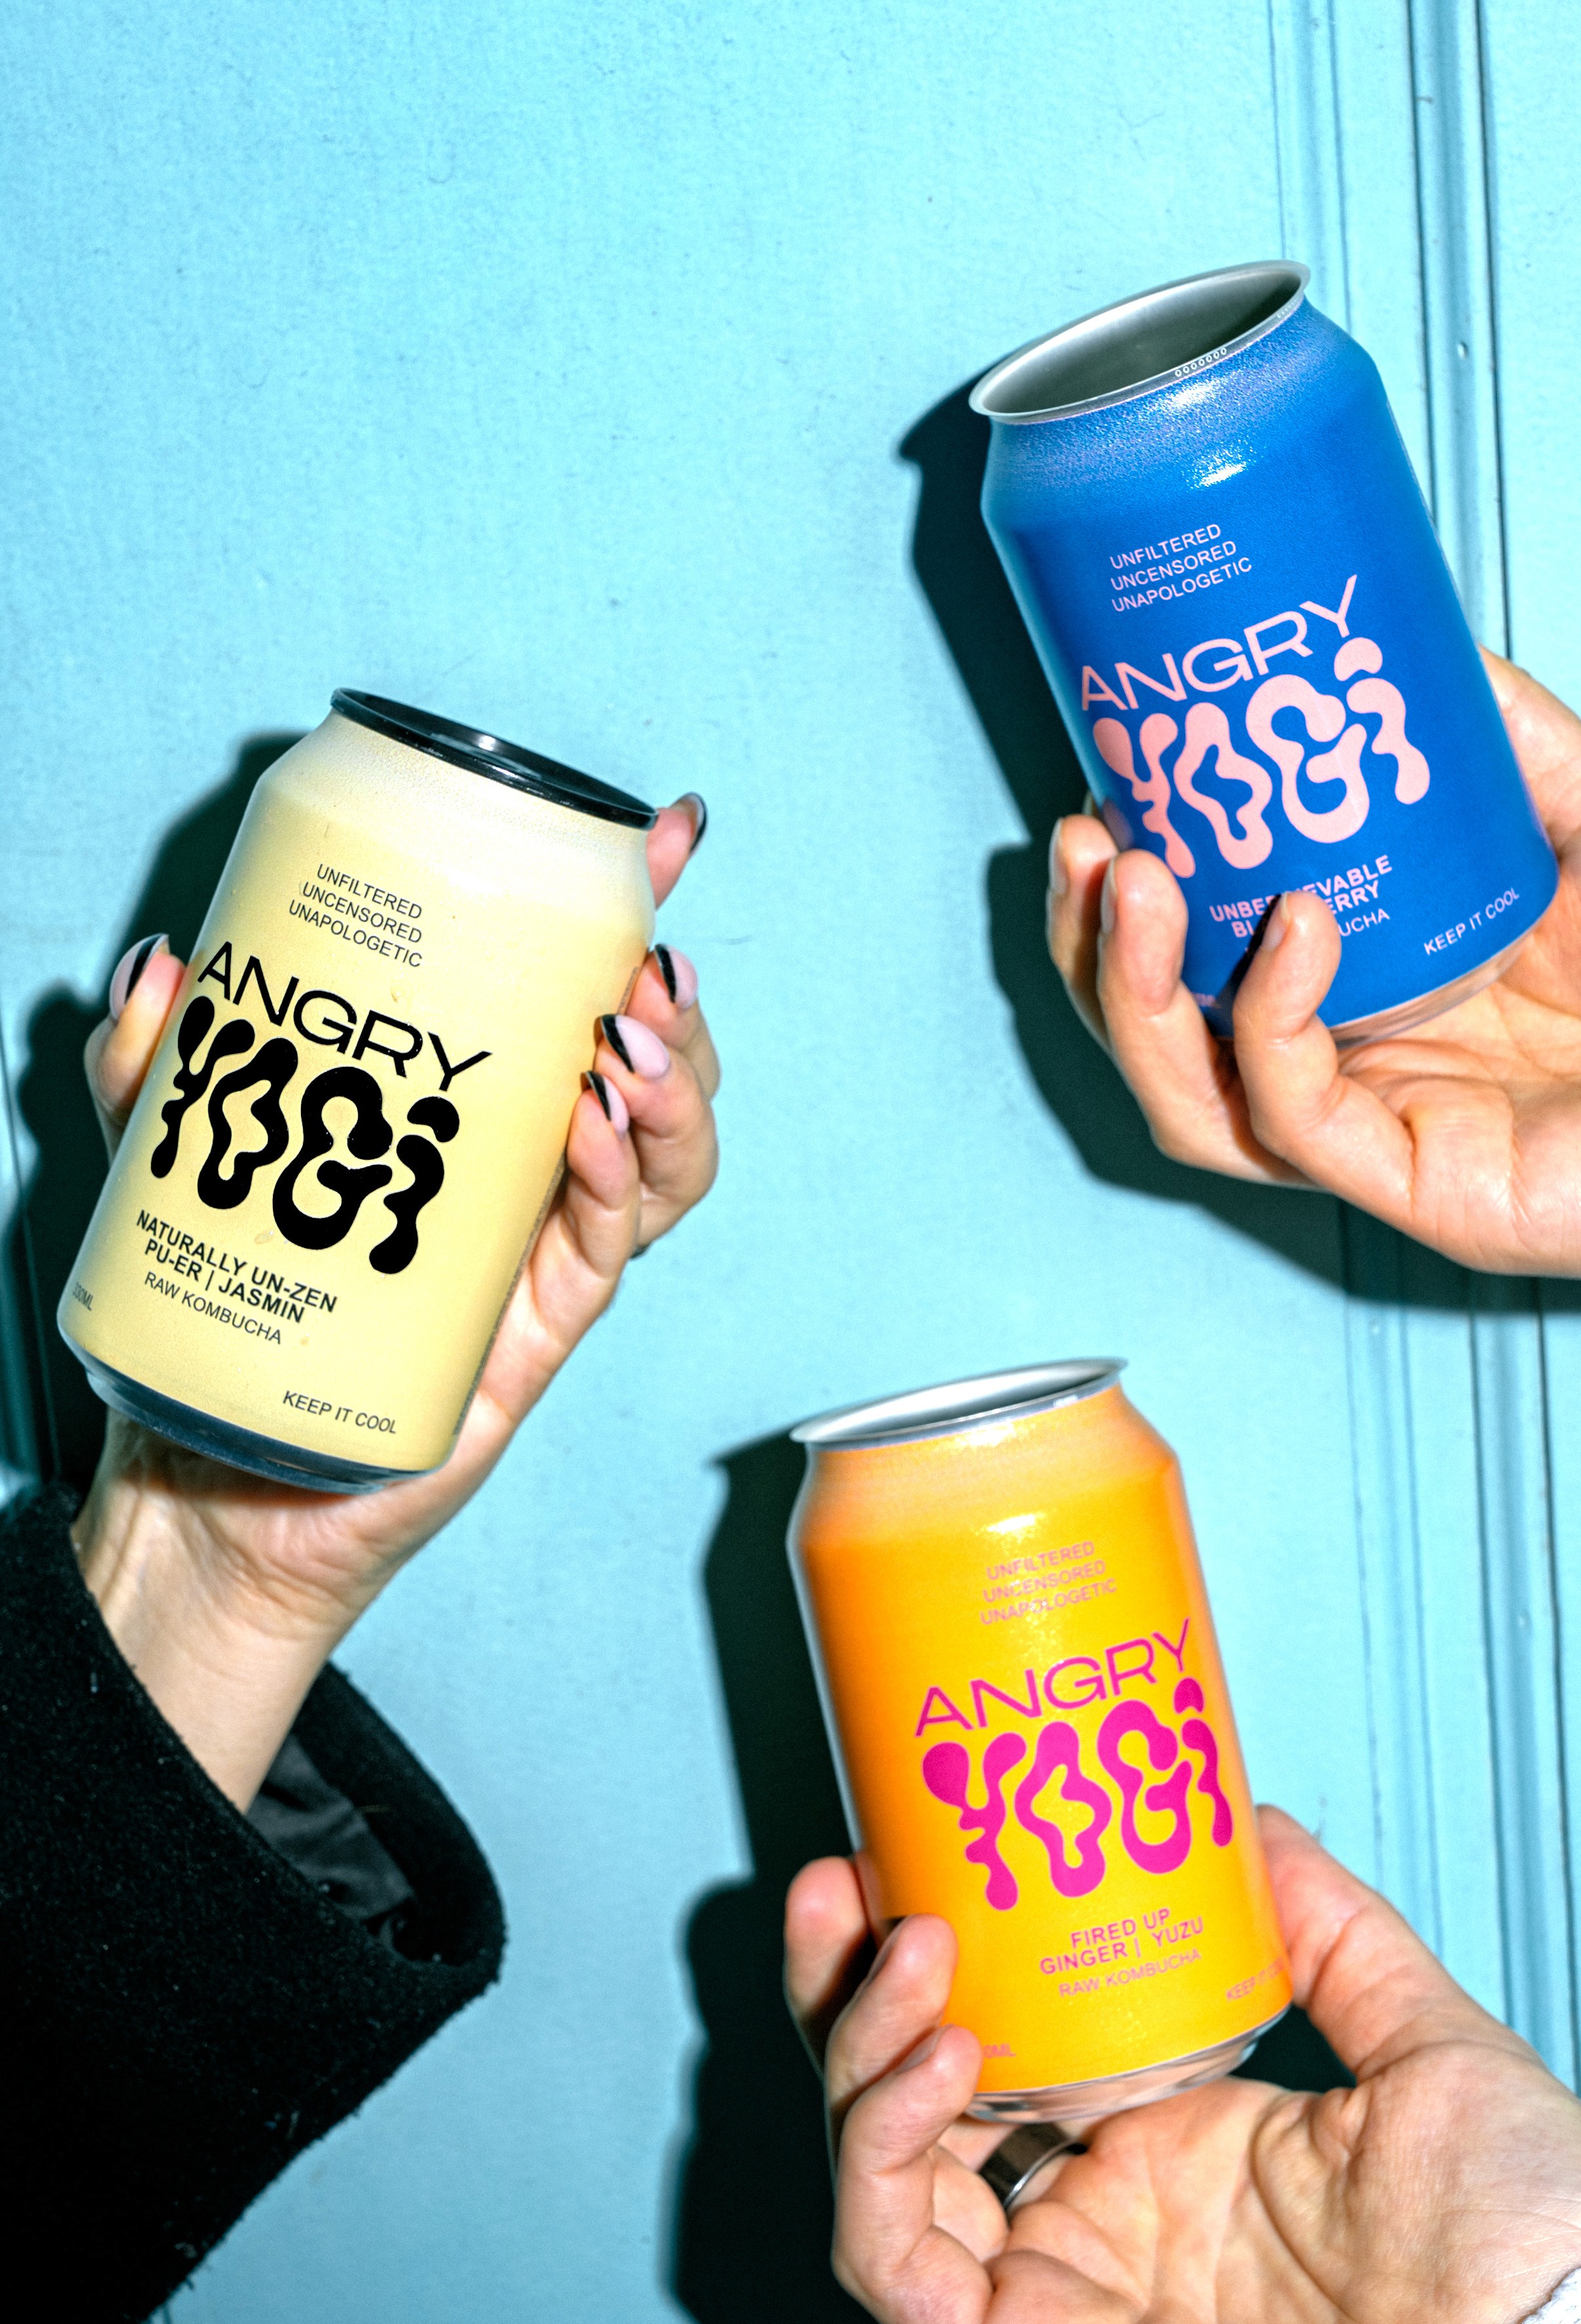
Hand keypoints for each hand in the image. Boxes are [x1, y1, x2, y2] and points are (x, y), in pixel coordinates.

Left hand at [72, 797, 719, 1805]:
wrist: (209, 1488)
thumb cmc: (223, 1315)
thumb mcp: (171, 1161)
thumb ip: (162, 1067)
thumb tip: (162, 962)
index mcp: (478, 1120)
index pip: (582, 1002)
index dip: (634, 917)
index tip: (662, 835)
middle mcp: (530, 1182)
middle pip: (659, 1079)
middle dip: (676, 1008)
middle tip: (646, 954)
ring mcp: (541, 1259)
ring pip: (667, 1164)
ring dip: (675, 1089)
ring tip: (631, 1037)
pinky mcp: (532, 1335)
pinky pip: (606, 1249)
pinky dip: (613, 1176)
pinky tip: (588, 1120)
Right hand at [785, 1813, 1580, 2323]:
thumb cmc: (1523, 2256)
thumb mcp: (1431, 2047)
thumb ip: (1336, 1937)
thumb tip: (1251, 1819)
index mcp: (1176, 2140)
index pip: (1010, 2032)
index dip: (945, 1950)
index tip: (918, 1847)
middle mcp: (1100, 2212)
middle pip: (912, 2093)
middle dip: (851, 1983)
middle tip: (840, 1879)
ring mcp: (1059, 2290)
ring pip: (882, 2167)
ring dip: (860, 2046)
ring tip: (908, 1947)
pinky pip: (895, 2262)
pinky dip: (883, 2152)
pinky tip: (940, 2056)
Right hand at [1047, 651, 1580, 1283]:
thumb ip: (1495, 738)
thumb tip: (1397, 634)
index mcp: (1393, 991)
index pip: (1210, 962)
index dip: (1135, 892)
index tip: (1106, 783)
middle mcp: (1377, 1070)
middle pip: (1171, 1040)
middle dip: (1095, 945)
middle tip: (1079, 837)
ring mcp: (1398, 1137)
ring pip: (1195, 1102)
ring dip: (1129, 992)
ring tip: (1121, 877)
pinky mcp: (1434, 1191)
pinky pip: (1298, 1120)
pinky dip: (1267, 1017)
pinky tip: (1291, 924)